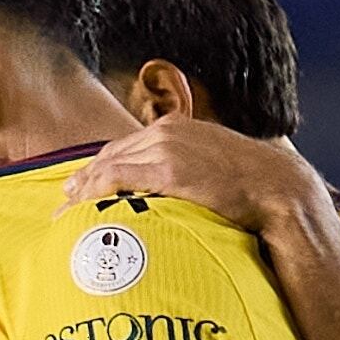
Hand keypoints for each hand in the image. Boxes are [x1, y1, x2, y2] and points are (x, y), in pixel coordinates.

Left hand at [58, 118, 325, 238]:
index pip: (125, 147)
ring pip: (108, 165)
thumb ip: (189, 168)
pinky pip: (118, 178)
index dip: (99, 167)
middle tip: (63, 201)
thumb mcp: (214, 164)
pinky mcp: (169, 171)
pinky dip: (94, 190)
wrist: (277, 186)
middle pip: (110, 154)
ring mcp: (166, 149)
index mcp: (175, 127)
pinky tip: (81, 205)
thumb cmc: (251, 184)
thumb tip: (174, 193)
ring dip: (82, 188)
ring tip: (65, 211)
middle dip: (83, 178)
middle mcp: (166, 132)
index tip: (81, 185)